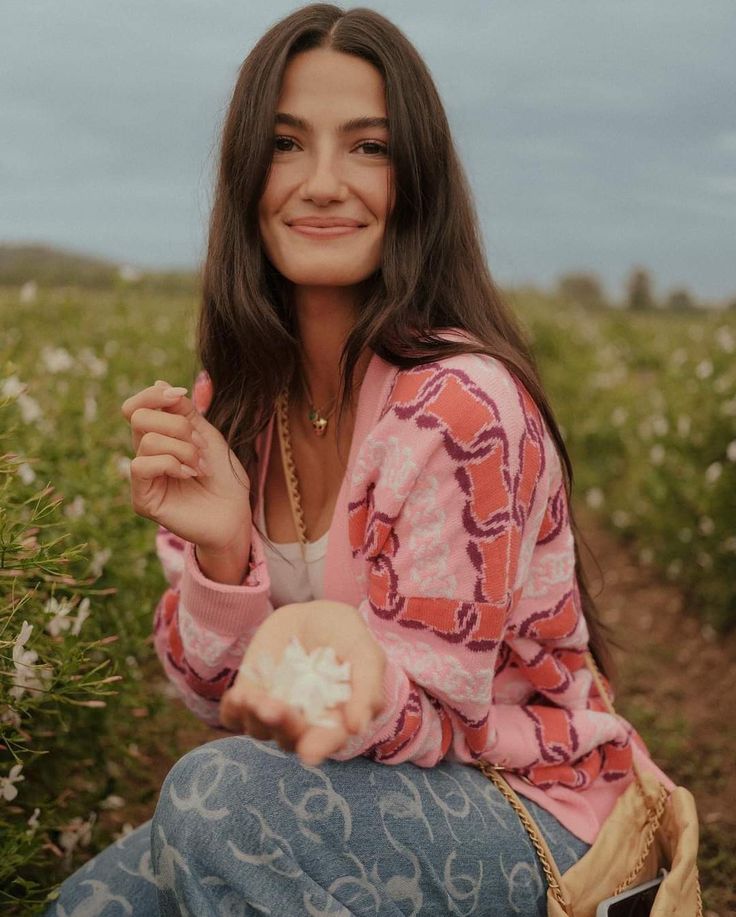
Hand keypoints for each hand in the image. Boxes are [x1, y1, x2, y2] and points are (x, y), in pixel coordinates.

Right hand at [120, 378, 250, 554]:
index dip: (153, 395)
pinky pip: (141, 466)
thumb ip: (183, 411)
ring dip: (183, 449)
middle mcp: (145, 455)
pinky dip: (171, 464)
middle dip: (177, 425)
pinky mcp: (142, 499)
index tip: (180, 396)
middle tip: (200, 445)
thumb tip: (159, 382)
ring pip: (146, 441)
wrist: (236, 512)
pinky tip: (189, 475)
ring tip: (200, 466)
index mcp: (158, 438)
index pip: (136, 407)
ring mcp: (142, 478)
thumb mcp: (206, 435)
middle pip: (139, 418)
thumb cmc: (224, 476)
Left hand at [221, 600, 386, 766]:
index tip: (310, 751)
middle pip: (290, 739)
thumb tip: (357, 727)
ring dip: (255, 717)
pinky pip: (234, 716)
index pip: (327, 740)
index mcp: (336, 719)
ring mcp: (274, 711)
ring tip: (251, 697)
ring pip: (260, 729)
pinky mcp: (250, 697)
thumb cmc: (346, 636)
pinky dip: (234, 711)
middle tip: (273, 708)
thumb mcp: (365, 653)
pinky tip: (239, 695)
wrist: (313, 615)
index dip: (319, 747)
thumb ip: (367, 688)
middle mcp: (304, 723)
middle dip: (282, 726)